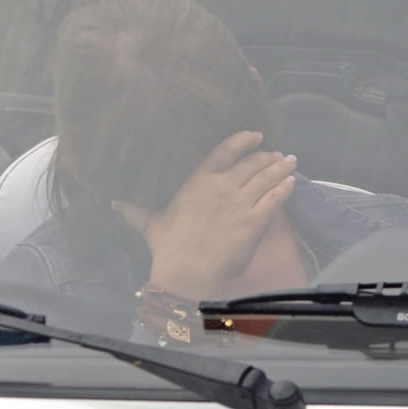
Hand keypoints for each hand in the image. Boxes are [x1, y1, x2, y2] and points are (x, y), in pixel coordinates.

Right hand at [114, 131, 296, 301]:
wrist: (188, 272)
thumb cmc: (169, 248)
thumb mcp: (151, 225)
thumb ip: (136, 212)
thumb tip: (115, 204)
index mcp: (198, 181)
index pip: (225, 151)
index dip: (244, 140)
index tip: (256, 136)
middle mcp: (222, 187)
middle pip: (252, 163)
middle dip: (268, 156)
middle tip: (278, 154)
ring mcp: (241, 202)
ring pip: (267, 177)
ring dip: (282, 168)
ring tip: (291, 162)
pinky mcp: (255, 220)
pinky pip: (275, 198)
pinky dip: (285, 189)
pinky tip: (292, 183)